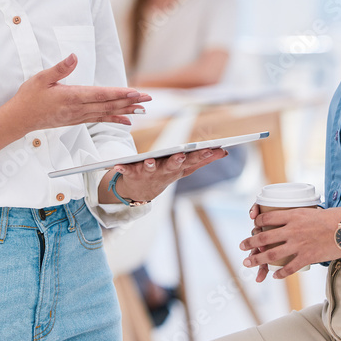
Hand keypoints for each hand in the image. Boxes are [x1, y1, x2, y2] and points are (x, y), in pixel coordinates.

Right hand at [5, 54, 150, 134]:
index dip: (119, 94)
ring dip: (125, 111)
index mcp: (71, 96)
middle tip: (147, 99)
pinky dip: (114, 120)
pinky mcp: (76, 120)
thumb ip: (60, 68)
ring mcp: (78, 116)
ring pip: (106, 113)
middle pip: (108, 105)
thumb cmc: (29, 97)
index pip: (100, 95)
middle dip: (129, 102)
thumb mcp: (41, 78)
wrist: (19, 119)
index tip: (134, 92)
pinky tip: (126, 121)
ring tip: (142, 109)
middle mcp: (77, 109)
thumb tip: (74, 56)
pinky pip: (99, 120)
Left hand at [106, 149, 227, 203]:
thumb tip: (223, 151)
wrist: (141, 192)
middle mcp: (164, 171)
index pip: (192, 161)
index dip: (202, 155)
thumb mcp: (186, 168)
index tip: (212, 148)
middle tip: (180, 155)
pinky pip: (126, 171)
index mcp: (178, 168)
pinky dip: (122, 169)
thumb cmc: (166, 174)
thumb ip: (204, 160)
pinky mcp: (133, 173)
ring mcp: (148, 173)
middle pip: (172, 166)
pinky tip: (117, 166)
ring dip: (150, 165)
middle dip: (176, 161)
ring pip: (150, 169)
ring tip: (149, 161)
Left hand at [239, 205, 340, 279]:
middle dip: (250, 243)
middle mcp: (292, 230)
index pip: (267, 218)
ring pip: (271, 254)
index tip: (253, 226)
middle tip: (241, 246)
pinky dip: (280, 273)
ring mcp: (298, 245)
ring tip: (249, 263)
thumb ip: (299, 216)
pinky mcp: (307, 257)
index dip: (257, 222)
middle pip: (263, 237)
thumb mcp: (311, 210)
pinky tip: (275, 276)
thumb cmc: (333, 217)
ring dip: (257, 260)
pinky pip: (289, 267)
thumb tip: (292, 217)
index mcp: (292, 216)